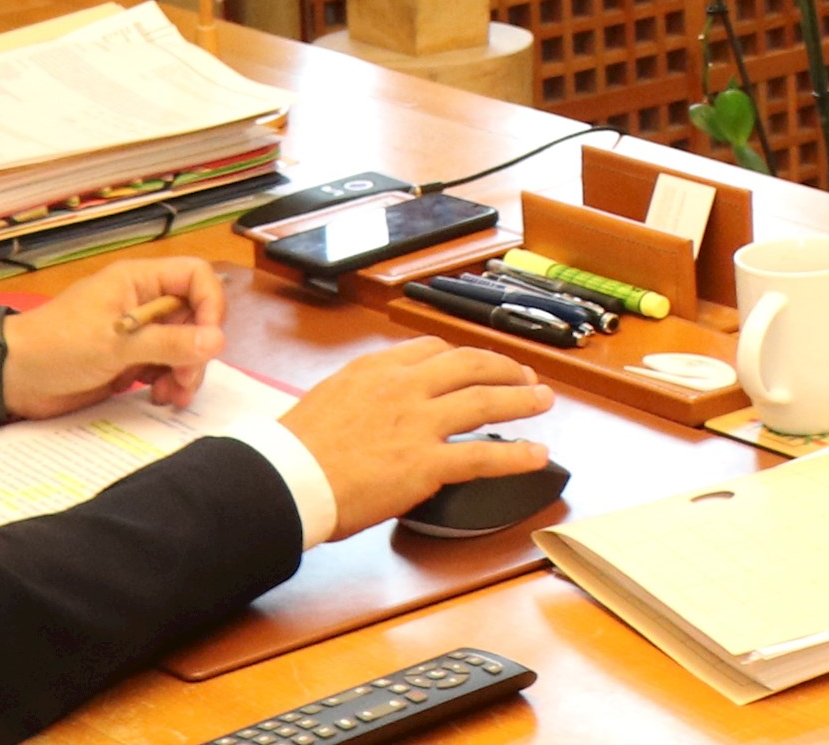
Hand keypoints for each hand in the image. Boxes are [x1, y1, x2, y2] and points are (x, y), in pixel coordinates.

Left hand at [0, 256, 229, 418]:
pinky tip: (161, 398)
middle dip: (197, 349)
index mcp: (139, 281)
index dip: (210, 304)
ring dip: (186, 371)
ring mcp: (137, 333)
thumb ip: (169, 342)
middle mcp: (143, 302)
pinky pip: (165, 367)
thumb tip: (218, 341)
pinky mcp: (130, 360)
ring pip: (184, 346)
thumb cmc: (59, 346)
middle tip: (185, 379)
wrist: (13, 377)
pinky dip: (169, 383)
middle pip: (195, 316)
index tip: (209, 339)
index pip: (195, 277)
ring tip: (173, 396)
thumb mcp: (116, 344)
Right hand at [279, 342, 557, 539]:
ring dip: (520, 399)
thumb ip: (361, 394)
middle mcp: (403, 387)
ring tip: (543, 401)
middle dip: (503, 368)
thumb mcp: (327, 399)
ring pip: (483, 401)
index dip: (462, 357)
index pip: (431, 350)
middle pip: (468, 365)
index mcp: (376, 370)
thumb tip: (375, 405)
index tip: (475, 364)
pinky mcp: (426, 463)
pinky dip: (516, 455)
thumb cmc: (295, 451)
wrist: (285, 479)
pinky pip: (483, 455)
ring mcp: (418, 424)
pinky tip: (537, 455)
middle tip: (524, 377)